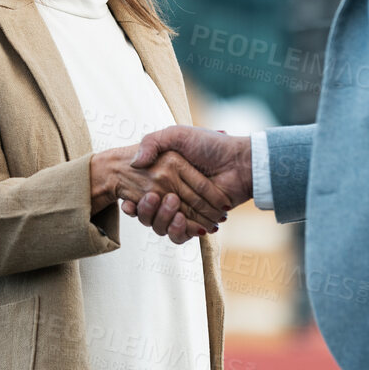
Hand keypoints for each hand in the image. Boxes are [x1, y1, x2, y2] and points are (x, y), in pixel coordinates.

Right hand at [123, 126, 253, 242]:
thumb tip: (135, 162)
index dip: (133, 200)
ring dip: (161, 219)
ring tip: (172, 205)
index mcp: (164, 175)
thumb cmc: (212, 145)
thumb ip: (152, 142)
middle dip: (147, 209)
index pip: (141, 193)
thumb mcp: (177, 134)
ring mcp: (185, 209)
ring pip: (160, 226)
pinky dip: (178, 231)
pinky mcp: (198, 222)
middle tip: (152, 197)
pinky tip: (180, 219)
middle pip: (148, 212)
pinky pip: (179, 235)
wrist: (240, 162)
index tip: (128, 201)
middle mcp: (172, 193)